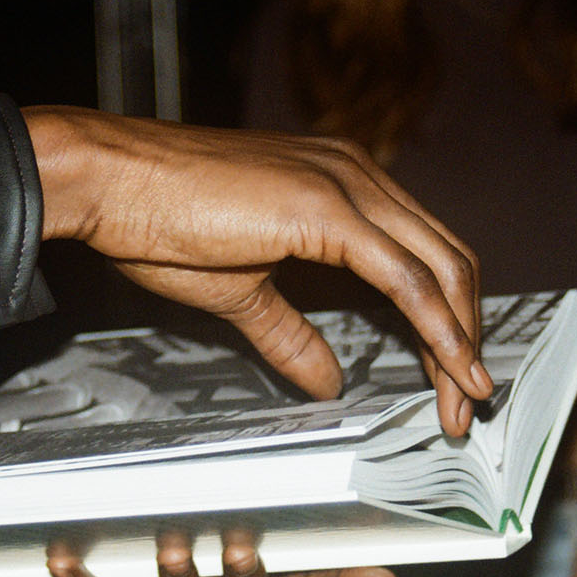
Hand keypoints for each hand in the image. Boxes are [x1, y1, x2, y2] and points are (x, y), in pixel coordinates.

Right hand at [22, 106, 491, 435]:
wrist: (108, 180)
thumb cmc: (157, 220)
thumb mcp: (240, 291)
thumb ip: (292, 335)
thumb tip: (329, 382)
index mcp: (342, 184)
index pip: (424, 254)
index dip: (448, 319)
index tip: (451, 378)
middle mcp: (358, 174)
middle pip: (449, 262)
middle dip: (467, 338)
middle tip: (468, 402)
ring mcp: (348, 184)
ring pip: (441, 270)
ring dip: (460, 342)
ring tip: (464, 400)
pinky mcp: (329, 208)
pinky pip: (405, 278)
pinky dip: (437, 328)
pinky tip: (449, 366)